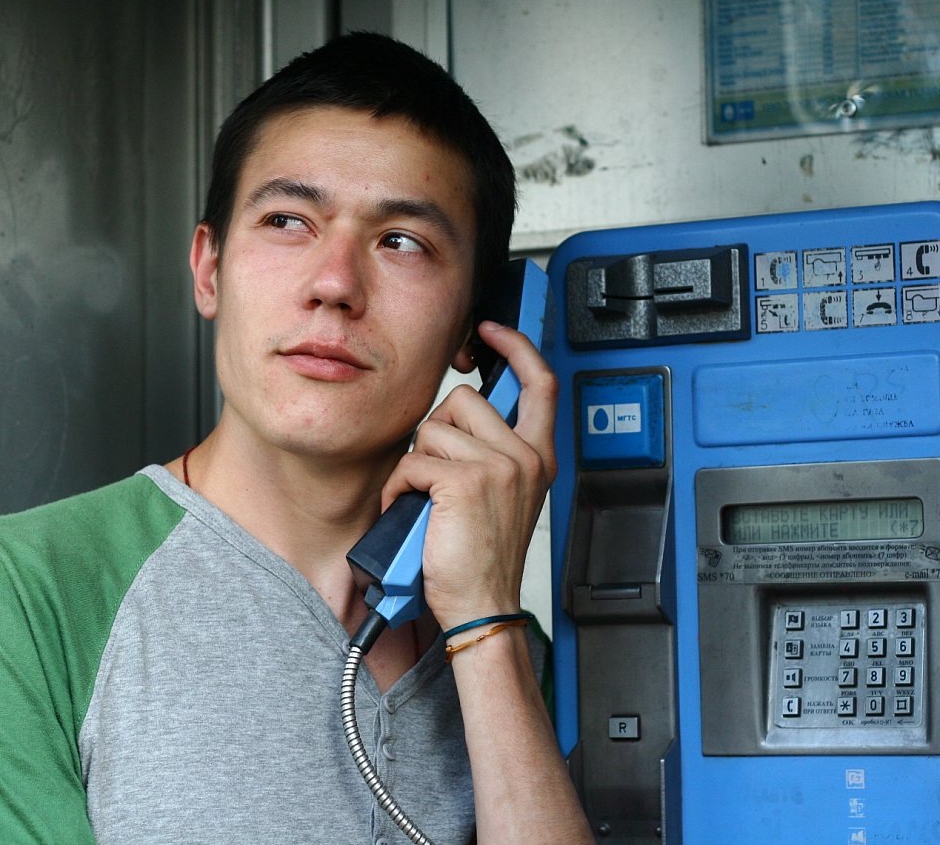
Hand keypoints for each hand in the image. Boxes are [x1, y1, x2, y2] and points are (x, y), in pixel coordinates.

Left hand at [378, 320, 557, 630]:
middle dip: (437, 431)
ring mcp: (498, 467)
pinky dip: (398, 487)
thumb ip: (493, 453)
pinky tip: (411, 511)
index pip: (541, 382)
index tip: (492, 332)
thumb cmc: (483, 559)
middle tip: (438, 474)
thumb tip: (458, 414)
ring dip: (416, 464)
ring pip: (432, 429)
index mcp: (538, 457)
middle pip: (464, 398)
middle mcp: (525, 457)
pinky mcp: (464, 482)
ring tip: (427, 500)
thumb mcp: (505, 497)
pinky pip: (412, 461)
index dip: (517, 347)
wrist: (482, 608)